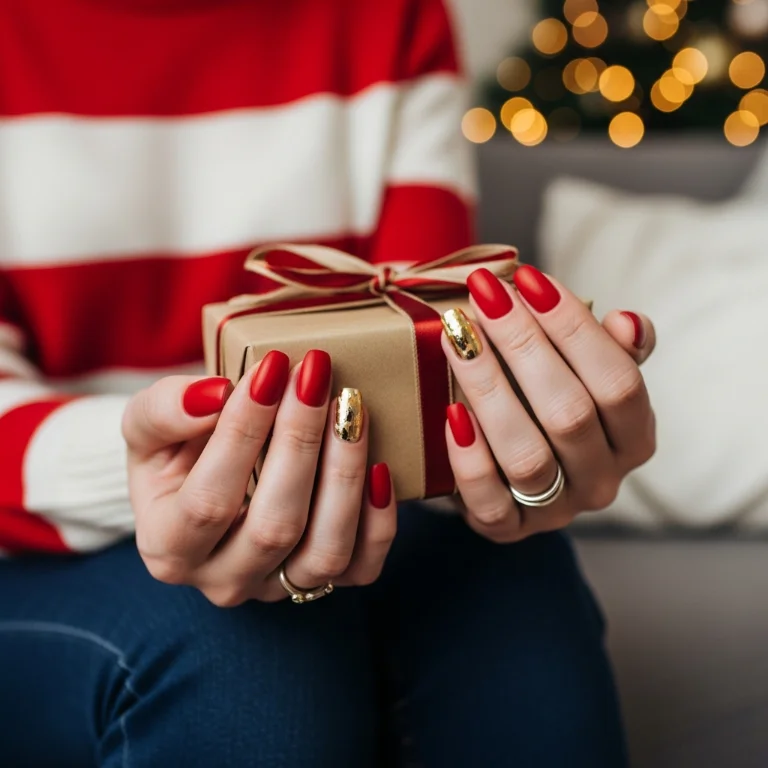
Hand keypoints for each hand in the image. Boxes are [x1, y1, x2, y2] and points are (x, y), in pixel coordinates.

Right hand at [122, 350, 395, 605]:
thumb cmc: (176, 453)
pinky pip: (362, 568)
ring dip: (344, 475)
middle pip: (274, 526)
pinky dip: (378, 521)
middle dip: (300, 442)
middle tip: (315, 376)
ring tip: (350, 411)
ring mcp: (276, 587)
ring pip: (325, 551)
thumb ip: (164, 411)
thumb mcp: (147, 427)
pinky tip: (379, 466)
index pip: (209, 500)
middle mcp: (222, 580)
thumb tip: (215, 396)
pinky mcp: (322, 583)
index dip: (243, 432)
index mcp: (168, 547)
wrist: (201, 486)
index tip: (272, 369)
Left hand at [441, 265, 656, 542]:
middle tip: (483, 296)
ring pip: (526, 456)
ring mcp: (555, 511)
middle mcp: (602, 480)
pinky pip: (488, 501)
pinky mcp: (507, 529)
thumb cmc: (550, 402)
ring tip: (457, 336)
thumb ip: (612, 349)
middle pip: (569, 414)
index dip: (575, 328)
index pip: (619, 382)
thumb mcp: (587, 373)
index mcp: (634, 438)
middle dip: (523, 345)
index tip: (530, 280)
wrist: (513, 467)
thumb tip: (626, 322)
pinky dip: (469, 458)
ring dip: (488, 389)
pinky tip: (451, 411)